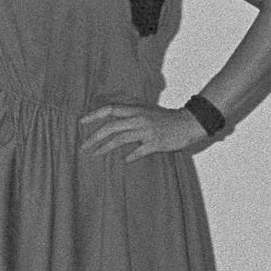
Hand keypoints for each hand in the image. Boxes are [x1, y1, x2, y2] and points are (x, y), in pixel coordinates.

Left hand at [77, 102, 207, 161]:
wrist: (189, 123)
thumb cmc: (165, 118)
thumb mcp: (146, 111)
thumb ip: (130, 114)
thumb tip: (111, 121)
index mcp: (135, 110)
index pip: (110, 109)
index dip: (94, 115)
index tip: (81, 122)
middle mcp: (139, 119)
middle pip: (111, 127)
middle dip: (94, 137)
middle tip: (83, 146)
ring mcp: (147, 131)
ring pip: (120, 139)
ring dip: (105, 148)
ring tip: (95, 154)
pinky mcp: (156, 143)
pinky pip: (138, 151)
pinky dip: (130, 156)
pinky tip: (124, 160)